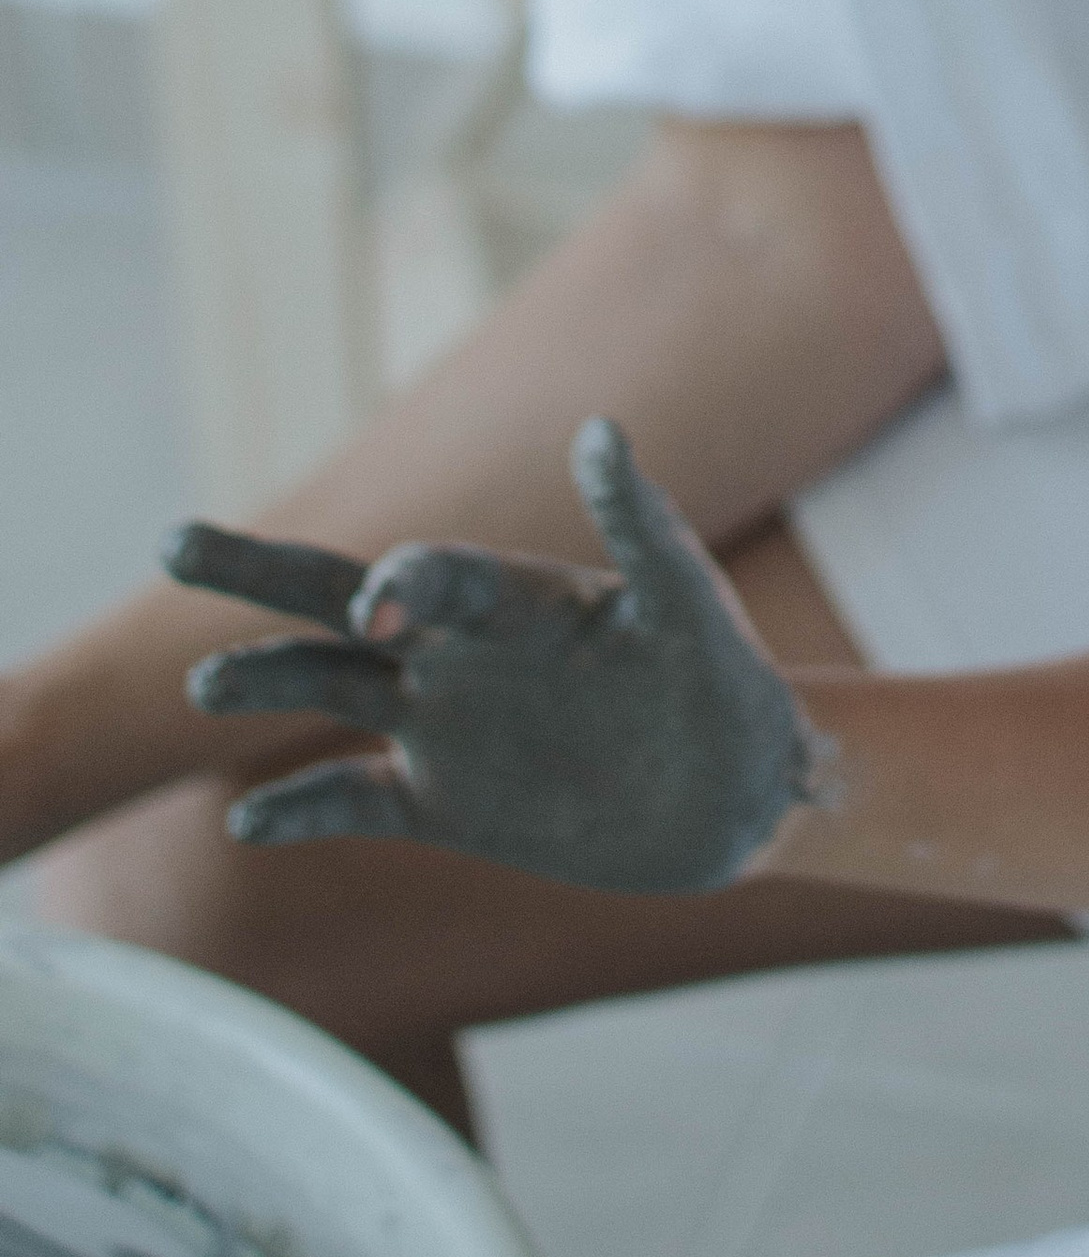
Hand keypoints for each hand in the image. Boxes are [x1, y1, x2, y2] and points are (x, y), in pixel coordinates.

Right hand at [169, 419, 828, 894]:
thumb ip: (644, 525)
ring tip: (205, 682)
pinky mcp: (451, 808)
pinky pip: (357, 801)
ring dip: (270, 682)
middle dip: (259, 572)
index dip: (404, 581)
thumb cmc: (728, 685)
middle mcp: (464, 655)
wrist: (744, 793)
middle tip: (175, 539)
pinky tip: (243, 827)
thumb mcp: (691, 607)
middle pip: (341, 604)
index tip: (381, 604)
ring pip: (333, 691)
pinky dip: (302, 810)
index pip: (436, 577)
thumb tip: (600, 429)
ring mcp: (450, 728)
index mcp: (518, 602)